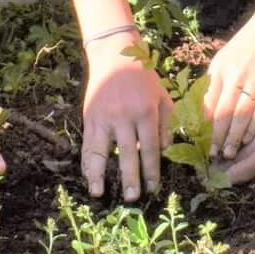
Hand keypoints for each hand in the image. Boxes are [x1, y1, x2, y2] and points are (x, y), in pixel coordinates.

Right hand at [81, 53, 172, 202]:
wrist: (115, 54)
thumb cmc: (143, 77)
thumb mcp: (163, 96)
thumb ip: (167, 123)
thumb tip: (166, 150)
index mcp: (146, 112)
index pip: (150, 148)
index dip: (152, 170)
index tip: (153, 188)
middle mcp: (125, 116)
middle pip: (128, 154)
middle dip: (130, 178)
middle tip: (133, 198)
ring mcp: (104, 117)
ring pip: (102, 151)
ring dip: (100, 175)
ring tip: (100, 194)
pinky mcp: (90, 117)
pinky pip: (87, 144)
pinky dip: (87, 162)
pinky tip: (88, 177)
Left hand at [205, 0, 254, 160]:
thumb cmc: (248, 44)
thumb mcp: (224, 58)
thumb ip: (214, 82)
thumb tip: (203, 109)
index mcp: (220, 69)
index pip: (208, 103)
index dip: (204, 126)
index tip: (200, 142)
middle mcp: (235, 76)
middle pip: (223, 113)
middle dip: (216, 137)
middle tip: (212, 156)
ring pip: (241, 116)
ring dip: (233, 137)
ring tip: (229, 154)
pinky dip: (253, 127)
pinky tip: (247, 140)